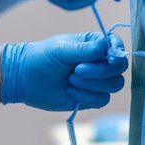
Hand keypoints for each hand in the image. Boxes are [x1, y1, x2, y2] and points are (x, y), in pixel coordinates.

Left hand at [0, 32, 127, 110]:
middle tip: (77, 70)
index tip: (108, 58)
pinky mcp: (91, 97)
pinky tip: (70, 91)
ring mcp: (96, 81)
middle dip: (100, 72)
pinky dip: (86, 96)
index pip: (117, 46)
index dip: (117, 53)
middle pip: (119, 69)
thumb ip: (85, 48)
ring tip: (71, 80)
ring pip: (114, 85)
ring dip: (92, 85)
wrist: (25, 79)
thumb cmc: (41, 57)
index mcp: (94, 44)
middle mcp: (99, 62)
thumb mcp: (62, 49)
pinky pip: (102, 100)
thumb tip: (106, 44)